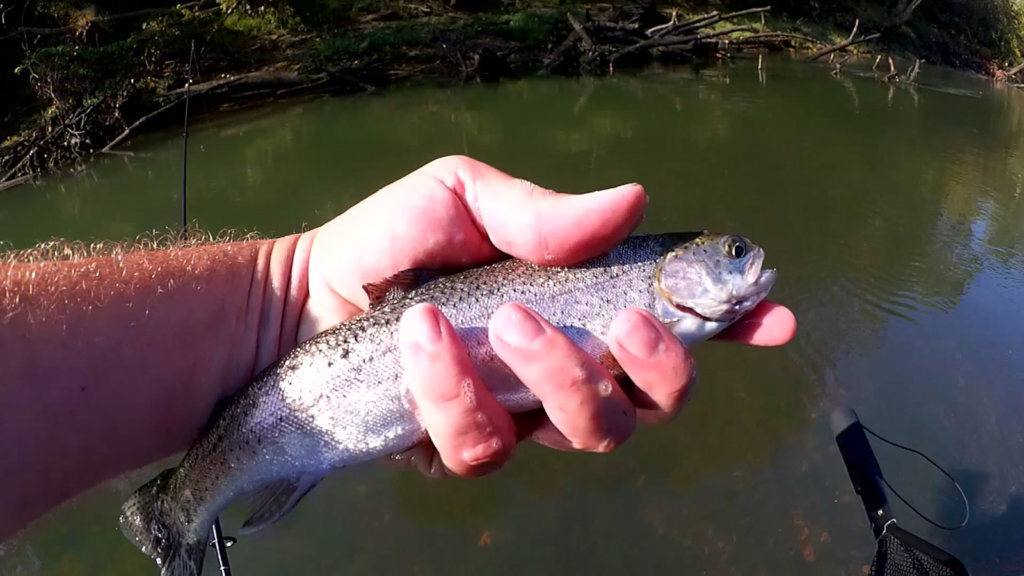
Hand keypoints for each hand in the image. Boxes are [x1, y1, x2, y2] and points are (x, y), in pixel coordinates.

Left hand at [300, 155, 796, 476]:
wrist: (305, 298)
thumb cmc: (393, 242)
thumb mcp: (463, 196)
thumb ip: (542, 209)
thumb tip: (633, 202)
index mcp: (583, 301)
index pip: (680, 322)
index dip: (736, 324)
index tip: (772, 316)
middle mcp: (567, 364)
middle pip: (655, 399)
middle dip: (652, 367)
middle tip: (615, 325)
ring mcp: (520, 413)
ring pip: (588, 432)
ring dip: (558, 377)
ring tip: (500, 320)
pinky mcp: (465, 444)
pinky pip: (489, 447)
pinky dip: (458, 393)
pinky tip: (421, 341)